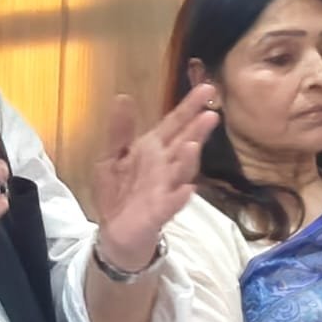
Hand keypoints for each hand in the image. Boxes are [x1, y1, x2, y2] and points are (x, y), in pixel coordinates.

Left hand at [91, 85, 218, 270]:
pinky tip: (187, 190)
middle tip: (211, 113)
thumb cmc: (118, 192)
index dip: (189, 107)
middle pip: (184, 144)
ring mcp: (164, 190)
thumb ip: (119, 131)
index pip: (174, 124)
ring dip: (187, 161)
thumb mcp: (111, 157)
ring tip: (192, 144)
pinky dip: (179, 198)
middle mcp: (164, 167)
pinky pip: (171, 205)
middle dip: (196, 130)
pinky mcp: (157, 214)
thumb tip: (123, 97)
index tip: (207, 88)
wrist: (116, 233)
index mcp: (152, 150)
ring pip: (181, 173)